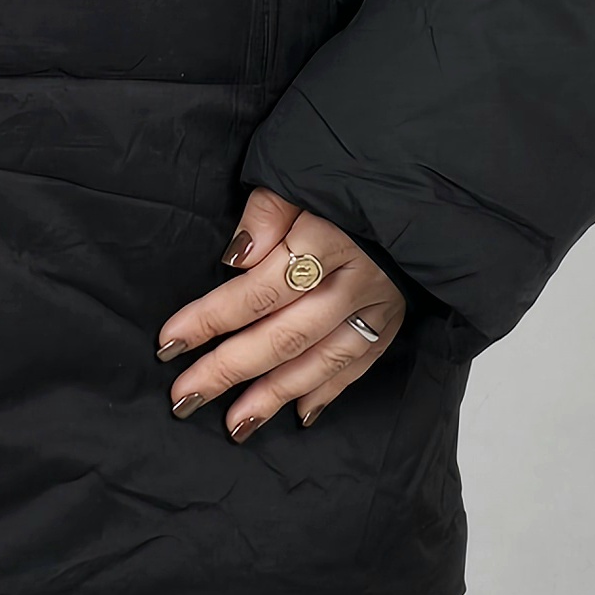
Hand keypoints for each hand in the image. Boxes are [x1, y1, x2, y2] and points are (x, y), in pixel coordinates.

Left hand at [157, 184, 404, 436]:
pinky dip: (328, 392)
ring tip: (235, 425)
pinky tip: (299, 414)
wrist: (424, 177)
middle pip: (284, 335)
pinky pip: (359, 365)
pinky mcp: (395, 320)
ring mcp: (378, 305)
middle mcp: (354, 279)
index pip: (258, 290)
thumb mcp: (299, 169)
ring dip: (275, 395)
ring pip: (321, 360)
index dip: (212, 319)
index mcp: (326, 237)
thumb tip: (235, 258)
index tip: (170, 341)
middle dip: (230, 369)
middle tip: (185, 397)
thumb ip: (265, 212)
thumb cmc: (345, 171)